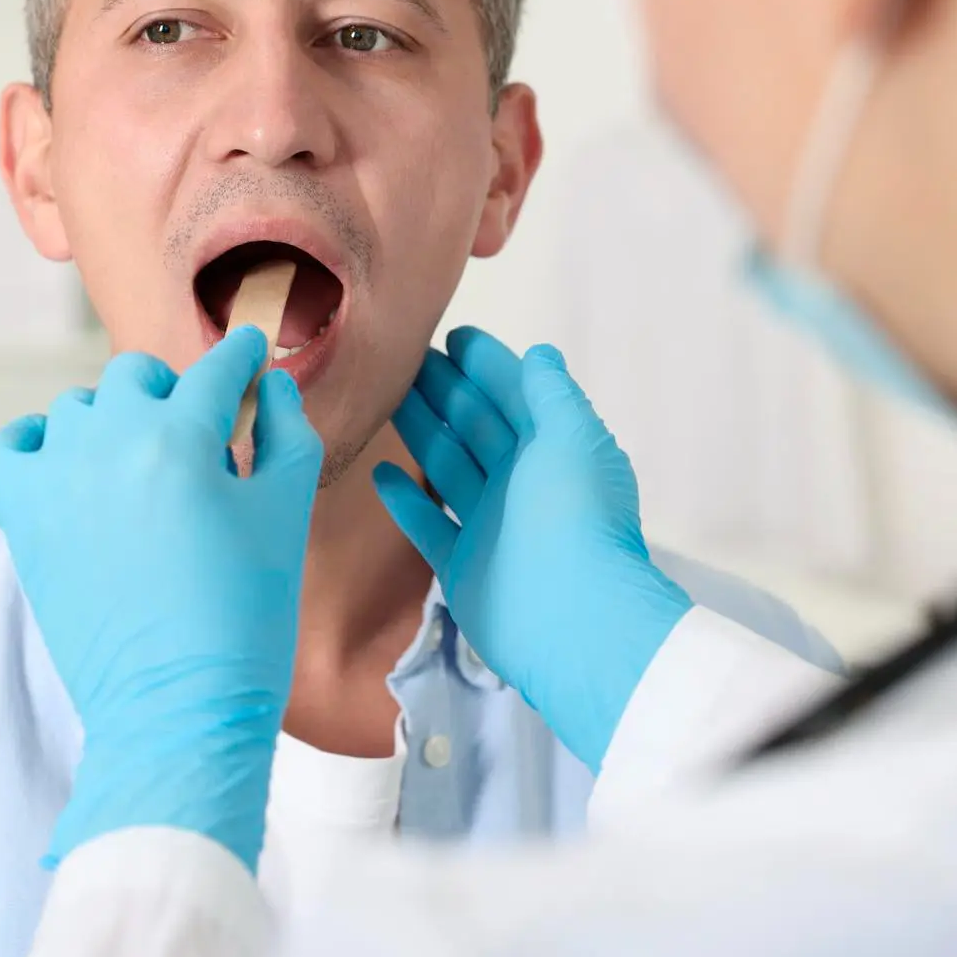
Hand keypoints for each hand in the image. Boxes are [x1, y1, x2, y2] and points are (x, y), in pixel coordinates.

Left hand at [0, 326, 324, 871]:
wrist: (177, 708)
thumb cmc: (245, 618)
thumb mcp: (287, 516)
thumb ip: (288, 434)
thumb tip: (272, 386)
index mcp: (183, 438)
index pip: (218, 369)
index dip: (242, 361)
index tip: (248, 360)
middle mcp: (111, 442)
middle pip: (139, 376)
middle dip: (173, 395)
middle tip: (198, 443)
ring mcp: (57, 477)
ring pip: (78, 409)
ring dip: (112, 424)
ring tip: (140, 473)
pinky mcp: (21, 518)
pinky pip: (10, 445)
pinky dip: (35, 444)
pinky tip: (71, 470)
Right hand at [372, 327, 691, 771]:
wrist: (575, 621)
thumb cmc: (577, 519)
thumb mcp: (573, 437)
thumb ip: (552, 393)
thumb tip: (540, 354)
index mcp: (551, 448)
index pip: (514, 394)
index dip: (486, 364)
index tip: (452, 336)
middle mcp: (520, 483)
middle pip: (475, 425)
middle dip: (444, 390)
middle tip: (401, 358)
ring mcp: (490, 525)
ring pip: (448, 466)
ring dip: (420, 431)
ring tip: (384, 399)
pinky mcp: (463, 566)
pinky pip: (427, 524)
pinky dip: (405, 498)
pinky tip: (380, 471)